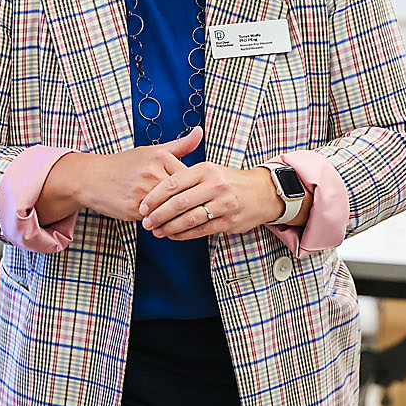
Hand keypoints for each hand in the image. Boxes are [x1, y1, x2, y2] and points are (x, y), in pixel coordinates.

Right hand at [39, 127, 203, 222]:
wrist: (92, 177)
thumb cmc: (125, 164)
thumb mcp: (151, 151)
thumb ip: (179, 145)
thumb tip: (200, 131)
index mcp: (160, 157)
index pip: (189, 178)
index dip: (194, 189)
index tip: (197, 196)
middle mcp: (152, 172)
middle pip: (182, 195)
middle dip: (188, 205)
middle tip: (194, 212)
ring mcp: (142, 191)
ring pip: (170, 209)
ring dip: (176, 217)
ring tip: (181, 220)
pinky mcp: (133, 208)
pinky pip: (155, 219)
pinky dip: (161, 223)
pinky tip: (162, 223)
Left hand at [139, 161, 282, 239]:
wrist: (262, 192)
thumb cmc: (228, 181)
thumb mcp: (209, 169)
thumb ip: (184, 176)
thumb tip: (154, 186)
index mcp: (205, 169)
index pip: (173, 183)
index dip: (155, 196)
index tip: (143, 205)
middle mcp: (214, 185)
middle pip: (179, 202)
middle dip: (159, 214)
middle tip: (146, 221)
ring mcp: (223, 204)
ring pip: (190, 219)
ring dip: (170, 227)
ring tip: (157, 231)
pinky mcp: (229, 221)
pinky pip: (201, 230)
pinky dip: (184, 234)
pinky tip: (173, 235)